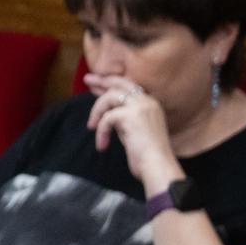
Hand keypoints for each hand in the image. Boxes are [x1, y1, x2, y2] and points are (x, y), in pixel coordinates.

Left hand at [83, 73, 183, 193]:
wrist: (157, 165)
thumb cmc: (145, 154)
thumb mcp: (132, 129)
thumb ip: (122, 117)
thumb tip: (104, 109)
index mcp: (151, 104)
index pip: (128, 87)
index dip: (111, 84)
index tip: (97, 83)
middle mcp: (147, 101)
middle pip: (120, 83)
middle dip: (102, 81)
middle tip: (87, 79)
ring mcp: (140, 106)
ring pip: (109, 97)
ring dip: (97, 112)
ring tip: (92, 127)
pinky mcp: (130, 116)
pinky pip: (107, 118)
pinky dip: (101, 131)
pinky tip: (102, 144)